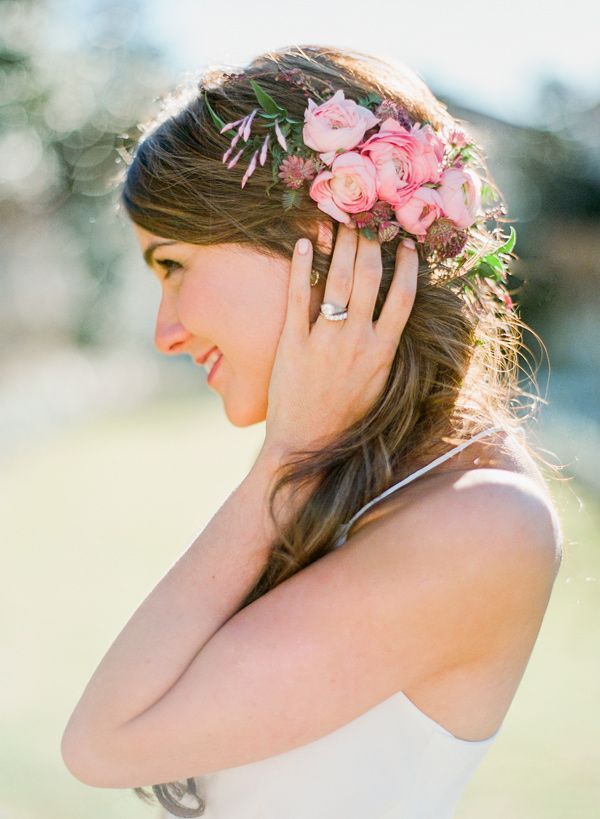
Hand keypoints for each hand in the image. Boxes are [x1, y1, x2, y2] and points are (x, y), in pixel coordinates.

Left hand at [263, 224, 417, 455]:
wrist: (308, 443)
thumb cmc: (348, 417)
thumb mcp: (379, 384)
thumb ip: (384, 348)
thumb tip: (391, 316)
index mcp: (383, 351)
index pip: (404, 296)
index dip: (407, 265)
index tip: (406, 243)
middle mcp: (357, 340)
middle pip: (369, 278)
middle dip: (370, 241)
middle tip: (369, 215)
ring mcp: (324, 339)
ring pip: (337, 280)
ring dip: (341, 245)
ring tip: (342, 219)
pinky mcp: (292, 343)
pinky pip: (298, 297)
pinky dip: (301, 268)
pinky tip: (302, 243)